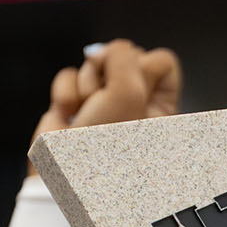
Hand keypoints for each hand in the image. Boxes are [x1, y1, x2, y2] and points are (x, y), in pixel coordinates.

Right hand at [32, 38, 183, 162]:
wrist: (64, 174)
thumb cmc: (103, 144)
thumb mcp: (128, 90)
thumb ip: (122, 54)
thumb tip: (98, 51)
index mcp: (162, 106)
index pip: (162, 60)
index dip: (144, 69)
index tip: (134, 95)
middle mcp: (136, 103)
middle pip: (126, 56)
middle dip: (110, 75)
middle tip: (106, 105)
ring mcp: (103, 102)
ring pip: (95, 63)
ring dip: (86, 87)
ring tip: (86, 114)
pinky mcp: (75, 104)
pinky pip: (69, 74)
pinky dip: (65, 94)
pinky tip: (66, 116)